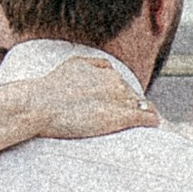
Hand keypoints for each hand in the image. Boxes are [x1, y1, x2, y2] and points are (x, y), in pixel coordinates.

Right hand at [15, 56, 159, 143]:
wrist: (39, 105)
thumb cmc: (48, 89)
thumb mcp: (71, 65)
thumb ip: (91, 64)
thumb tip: (107, 68)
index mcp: (104, 70)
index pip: (121, 85)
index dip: (118, 98)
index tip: (115, 108)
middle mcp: (115, 81)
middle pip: (131, 96)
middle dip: (128, 106)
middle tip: (121, 121)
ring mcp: (119, 98)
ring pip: (141, 106)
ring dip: (139, 114)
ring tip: (139, 127)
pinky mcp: (120, 117)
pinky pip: (147, 117)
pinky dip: (152, 121)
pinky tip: (153, 126)